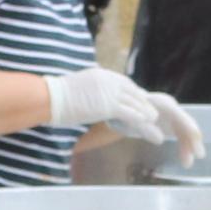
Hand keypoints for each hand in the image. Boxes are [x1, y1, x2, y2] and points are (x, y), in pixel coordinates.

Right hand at [47, 67, 204, 157]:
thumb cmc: (53, 98)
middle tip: (159, 119)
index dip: (137, 99)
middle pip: (135, 95)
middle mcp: (109, 80)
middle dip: (147, 108)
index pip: (125, 87)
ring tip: (163, 130)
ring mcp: (110, 91)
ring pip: (137, 106)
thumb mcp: (75, 90)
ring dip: (150, 119)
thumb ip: (88, 92)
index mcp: (101, 76)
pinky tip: (154, 132)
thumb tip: (88, 98)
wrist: (46, 98)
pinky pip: (132, 115)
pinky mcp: (108, 104)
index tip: (145, 108)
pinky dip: (145, 125)